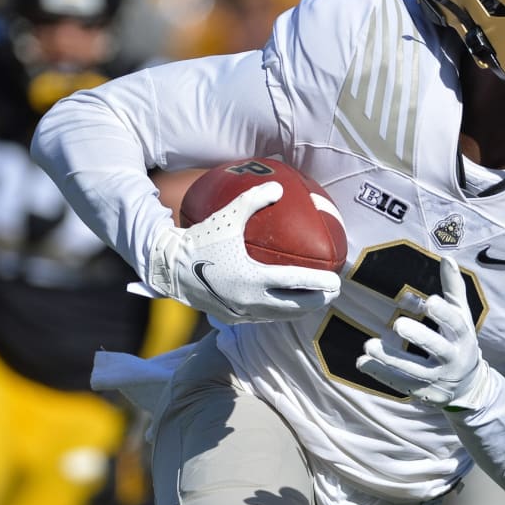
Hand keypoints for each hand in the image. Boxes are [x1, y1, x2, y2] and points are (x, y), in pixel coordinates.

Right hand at [146, 182, 340, 324]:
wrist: (167, 267)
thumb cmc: (200, 239)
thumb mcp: (227, 217)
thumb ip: (254, 200)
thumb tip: (279, 186)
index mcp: (252, 278)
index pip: (295, 283)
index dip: (319, 283)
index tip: (337, 280)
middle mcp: (250, 300)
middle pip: (294, 307)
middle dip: (318, 301)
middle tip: (334, 292)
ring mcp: (241, 313)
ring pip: (280, 316)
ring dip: (300, 310)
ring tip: (316, 301)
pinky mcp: (232, 318)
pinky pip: (263, 318)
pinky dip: (279, 312)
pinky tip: (286, 305)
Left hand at [356, 256, 488, 408]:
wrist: (468, 387)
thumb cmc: (460, 341)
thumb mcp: (462, 315)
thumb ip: (453, 288)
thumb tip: (448, 257)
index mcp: (463, 337)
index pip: (456, 324)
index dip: (444, 314)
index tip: (429, 302)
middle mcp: (451, 359)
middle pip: (437, 349)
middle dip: (419, 337)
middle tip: (397, 324)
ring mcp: (436, 378)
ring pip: (413, 371)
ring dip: (390, 359)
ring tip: (368, 345)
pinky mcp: (422, 392)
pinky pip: (399, 384)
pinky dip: (380, 374)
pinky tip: (362, 362)